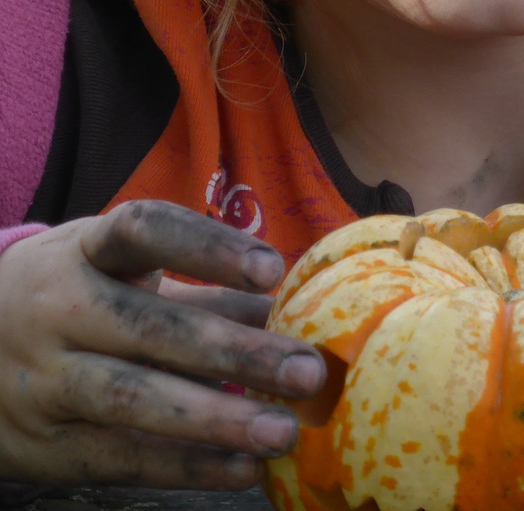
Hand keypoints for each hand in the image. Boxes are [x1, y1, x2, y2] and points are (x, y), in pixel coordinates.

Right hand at [0, 200, 325, 488]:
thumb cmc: (76, 300)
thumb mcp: (124, 275)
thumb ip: (207, 291)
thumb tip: (299, 306)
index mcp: (86, 250)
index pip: (145, 231)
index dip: (208, 247)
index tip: (272, 271)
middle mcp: (58, 309)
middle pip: (151, 328)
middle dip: (235, 353)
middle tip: (307, 372)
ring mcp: (43, 377)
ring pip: (131, 398)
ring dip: (214, 419)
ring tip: (281, 431)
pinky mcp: (40, 443)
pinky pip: (118, 457)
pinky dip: (184, 466)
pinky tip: (243, 469)